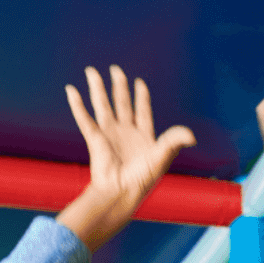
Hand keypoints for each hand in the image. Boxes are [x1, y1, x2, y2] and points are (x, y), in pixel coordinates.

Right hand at [57, 66, 194, 249]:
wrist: (120, 193)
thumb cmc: (142, 180)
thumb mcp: (163, 157)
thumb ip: (175, 140)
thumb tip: (192, 136)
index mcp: (142, 136)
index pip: (142, 111)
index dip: (141, 97)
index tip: (139, 83)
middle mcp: (125, 133)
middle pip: (121, 103)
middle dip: (119, 86)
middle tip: (116, 69)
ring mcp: (109, 135)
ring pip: (102, 105)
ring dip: (97, 88)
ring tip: (92, 72)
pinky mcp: (96, 139)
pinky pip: (85, 119)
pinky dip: (77, 105)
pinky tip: (71, 90)